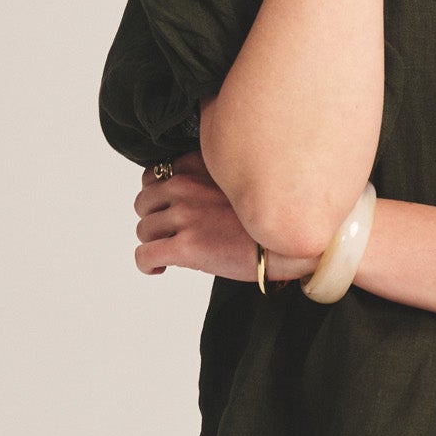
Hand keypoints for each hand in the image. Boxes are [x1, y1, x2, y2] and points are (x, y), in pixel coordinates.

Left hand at [133, 149, 319, 282]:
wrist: (291, 241)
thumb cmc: (272, 216)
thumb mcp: (240, 179)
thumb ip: (211, 177)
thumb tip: (194, 195)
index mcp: (198, 166)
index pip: (155, 175)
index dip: (158, 195)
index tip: (169, 209)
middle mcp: (186, 186)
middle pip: (144, 202)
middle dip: (154, 218)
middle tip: (169, 232)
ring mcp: (185, 216)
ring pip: (143, 229)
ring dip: (153, 241)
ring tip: (168, 251)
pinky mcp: (186, 246)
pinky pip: (145, 256)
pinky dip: (146, 264)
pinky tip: (158, 269)